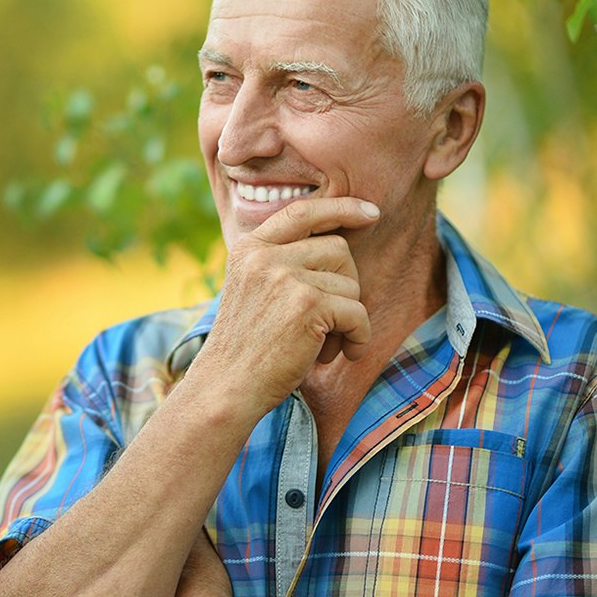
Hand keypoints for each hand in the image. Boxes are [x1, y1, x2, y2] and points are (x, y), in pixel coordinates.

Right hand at [199, 196, 379, 411]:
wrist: (227, 387)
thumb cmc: (247, 347)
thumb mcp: (254, 289)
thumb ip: (284, 262)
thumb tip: (342, 243)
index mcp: (250, 248)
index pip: (302, 212)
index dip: (340, 208)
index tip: (370, 212)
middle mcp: (265, 256)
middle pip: (338, 249)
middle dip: (346, 285)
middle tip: (331, 321)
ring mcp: (285, 277)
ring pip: (350, 284)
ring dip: (348, 319)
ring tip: (324, 344)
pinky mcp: (306, 305)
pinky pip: (357, 313)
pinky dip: (359, 337)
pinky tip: (342, 354)